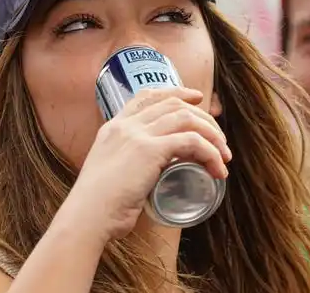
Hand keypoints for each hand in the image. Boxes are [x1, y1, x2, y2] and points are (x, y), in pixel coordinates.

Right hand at [64, 87, 230, 240]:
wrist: (86, 218)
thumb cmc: (99, 208)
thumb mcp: (110, 175)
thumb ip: (129, 168)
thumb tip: (148, 178)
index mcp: (113, 128)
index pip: (146, 96)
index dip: (175, 91)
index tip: (196, 98)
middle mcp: (125, 126)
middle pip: (173, 104)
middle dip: (203, 117)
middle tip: (220, 137)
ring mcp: (137, 135)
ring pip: (187, 119)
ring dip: (212, 136)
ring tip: (223, 156)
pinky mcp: (149, 151)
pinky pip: (192, 142)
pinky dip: (210, 153)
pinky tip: (217, 168)